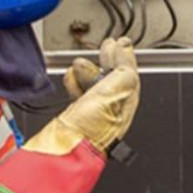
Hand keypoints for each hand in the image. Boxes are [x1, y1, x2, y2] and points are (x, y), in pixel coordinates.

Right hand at [29, 37, 140, 154]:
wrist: (62, 150)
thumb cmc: (89, 131)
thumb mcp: (115, 91)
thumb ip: (124, 71)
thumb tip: (125, 55)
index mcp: (126, 103)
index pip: (130, 74)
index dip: (125, 56)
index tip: (121, 42)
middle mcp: (112, 110)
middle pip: (113, 77)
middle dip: (108, 60)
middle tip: (107, 45)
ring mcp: (93, 114)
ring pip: (94, 83)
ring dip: (88, 69)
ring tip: (80, 63)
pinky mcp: (75, 117)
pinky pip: (79, 93)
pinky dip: (74, 82)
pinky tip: (71, 77)